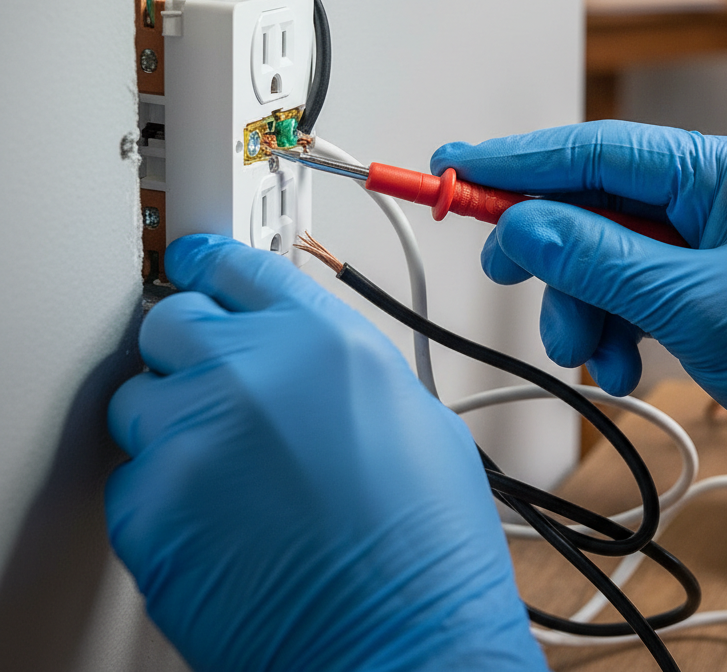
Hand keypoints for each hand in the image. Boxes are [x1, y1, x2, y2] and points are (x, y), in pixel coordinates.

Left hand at [106, 235, 546, 671]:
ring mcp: (192, 436)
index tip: (193, 262)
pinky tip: (219, 523)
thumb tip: (298, 356)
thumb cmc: (425, 535)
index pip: (236, 266)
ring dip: (173, 426)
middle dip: (188, 350)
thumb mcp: (408, 408)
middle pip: (171, 321)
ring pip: (139, 401)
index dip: (209, 263)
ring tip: (228, 472)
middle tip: (215, 386)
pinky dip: (164, 497)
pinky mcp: (151, 509)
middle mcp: (248, 370)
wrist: (402, 633)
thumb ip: (334, 363)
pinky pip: (132, 480)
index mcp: (319, 337)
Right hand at [432, 121, 726, 548]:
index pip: (598, 149)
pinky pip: (633, 289)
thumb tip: (524, 223)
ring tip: (594, 353)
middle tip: (508, 274)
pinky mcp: (706, 284)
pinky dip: (615, 325)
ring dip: (585, 306)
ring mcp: (710, 241)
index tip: (457, 162)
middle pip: (595, 203)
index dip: (519, 158)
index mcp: (724, 172)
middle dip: (553, 252)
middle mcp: (714, 197)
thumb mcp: (697, 303)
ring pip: (607, 255)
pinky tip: (623, 361)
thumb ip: (599, 259)